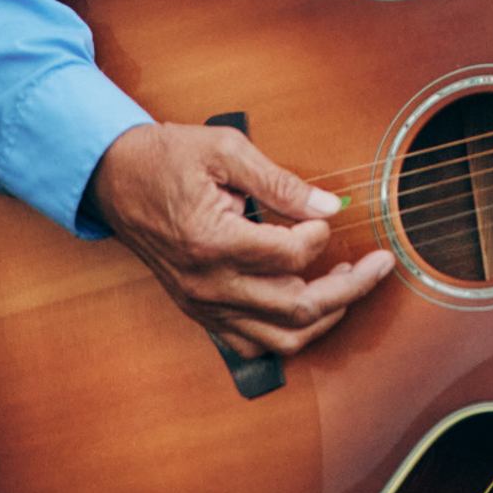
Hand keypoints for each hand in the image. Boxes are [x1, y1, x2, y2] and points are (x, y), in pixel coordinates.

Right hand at [89, 120, 394, 362]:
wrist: (113, 179)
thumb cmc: (167, 158)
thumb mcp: (226, 150)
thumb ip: (280, 181)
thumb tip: (330, 207)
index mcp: (212, 242)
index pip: (291, 257)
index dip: (320, 235)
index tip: (327, 215)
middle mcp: (208, 284)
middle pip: (296, 308)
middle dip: (350, 288)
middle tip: (380, 265)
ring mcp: (203, 304)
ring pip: (280, 337)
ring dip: (325, 316)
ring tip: (350, 284)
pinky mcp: (201, 312)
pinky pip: (252, 343)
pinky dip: (288, 331)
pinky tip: (310, 303)